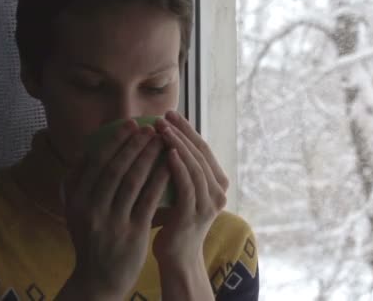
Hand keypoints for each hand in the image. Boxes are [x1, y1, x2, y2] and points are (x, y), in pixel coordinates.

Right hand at [59, 119, 170, 298]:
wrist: (98, 279)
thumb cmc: (91, 238)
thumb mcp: (76, 210)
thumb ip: (80, 182)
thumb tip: (90, 147)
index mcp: (74, 198)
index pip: (95, 161)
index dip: (114, 139)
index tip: (130, 124)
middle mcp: (89, 208)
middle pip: (114, 167)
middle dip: (134, 143)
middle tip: (150, 127)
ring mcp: (110, 221)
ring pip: (132, 180)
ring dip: (149, 156)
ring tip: (162, 141)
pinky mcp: (131, 232)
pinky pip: (149, 199)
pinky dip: (160, 178)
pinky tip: (170, 165)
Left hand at [151, 110, 228, 265]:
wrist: (177, 258)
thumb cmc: (172, 223)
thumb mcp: (176, 191)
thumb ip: (174, 170)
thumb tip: (154, 140)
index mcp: (215, 183)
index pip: (202, 149)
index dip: (187, 129)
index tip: (169, 114)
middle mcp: (218, 191)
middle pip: (200, 153)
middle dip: (182, 132)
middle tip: (164, 116)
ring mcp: (209, 202)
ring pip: (195, 166)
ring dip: (179, 144)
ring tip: (162, 129)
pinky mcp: (196, 213)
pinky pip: (189, 185)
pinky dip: (179, 167)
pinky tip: (168, 153)